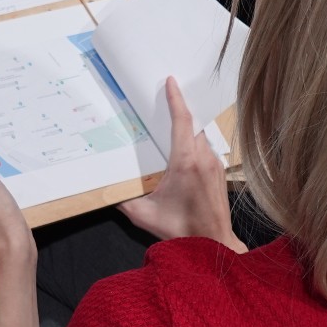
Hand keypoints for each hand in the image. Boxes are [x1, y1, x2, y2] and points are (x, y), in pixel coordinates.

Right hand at [118, 78, 243, 248]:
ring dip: (188, 131)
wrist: (213, 244)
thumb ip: (122, 200)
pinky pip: (206, 149)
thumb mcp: (143, 215)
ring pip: (201, 137)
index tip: (171, 82)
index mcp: (185, 163)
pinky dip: (195, 145)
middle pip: (192, 125)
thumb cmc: (180, 230)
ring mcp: (215, 164)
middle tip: (163, 105)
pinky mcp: (219, 172)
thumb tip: (106, 189)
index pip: (182, 121)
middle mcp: (203, 159)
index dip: (176, 99)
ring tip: (170, 131)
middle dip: (179, 114)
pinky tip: (182, 156)